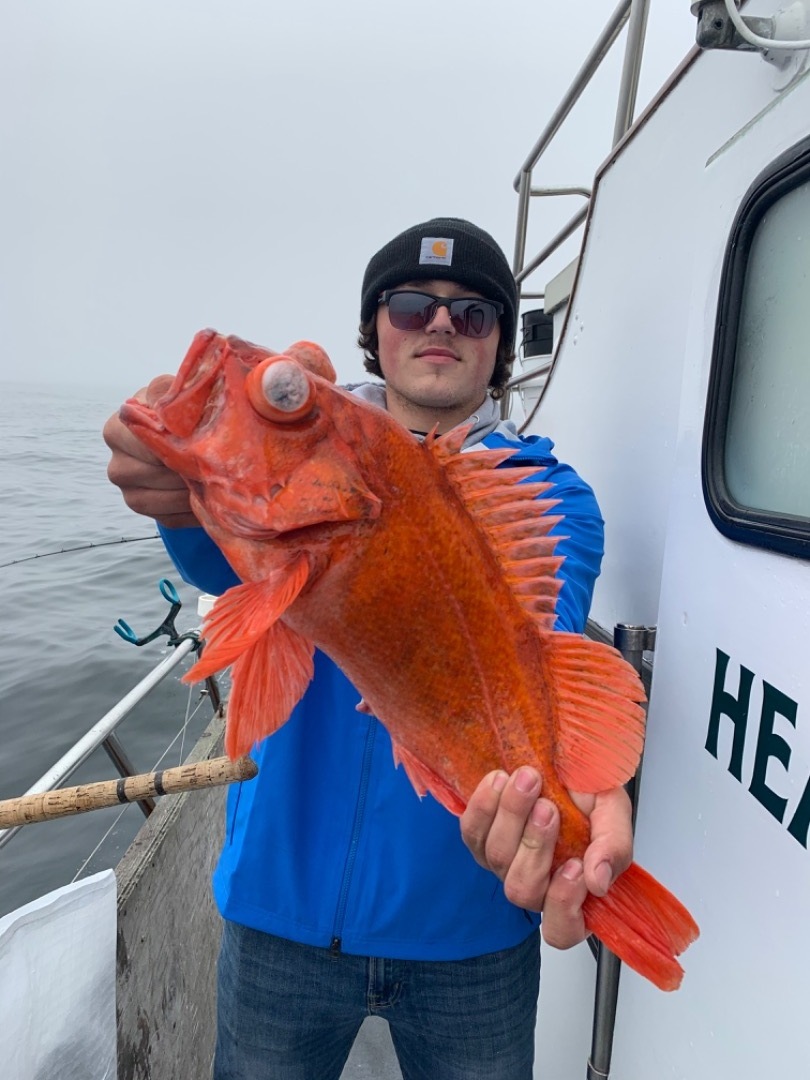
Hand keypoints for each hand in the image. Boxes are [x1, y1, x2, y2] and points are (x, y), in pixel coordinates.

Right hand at [103, 375, 198, 527]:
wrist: (182, 438)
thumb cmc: (179, 412)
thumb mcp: (173, 394)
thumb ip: (169, 392)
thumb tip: (172, 395)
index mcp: (116, 430)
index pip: (145, 443)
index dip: (175, 444)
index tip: (200, 441)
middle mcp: (116, 465)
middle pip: (154, 475)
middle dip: (186, 469)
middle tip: (213, 462)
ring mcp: (128, 492)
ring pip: (163, 501)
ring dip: (191, 491)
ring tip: (214, 478)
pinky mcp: (148, 512)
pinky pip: (170, 519)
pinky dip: (192, 511)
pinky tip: (208, 498)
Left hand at [459, 768, 632, 948]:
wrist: (562, 758)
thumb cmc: (590, 791)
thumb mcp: (614, 811)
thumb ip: (614, 845)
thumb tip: (599, 881)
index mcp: (575, 890)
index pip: (563, 929)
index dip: (564, 905)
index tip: (574, 864)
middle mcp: (535, 883)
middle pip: (523, 890)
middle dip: (534, 846)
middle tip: (548, 807)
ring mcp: (504, 863)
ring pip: (496, 858)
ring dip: (511, 816)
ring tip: (528, 780)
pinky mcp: (479, 837)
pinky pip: (471, 832)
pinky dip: (484, 805)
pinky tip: (499, 780)